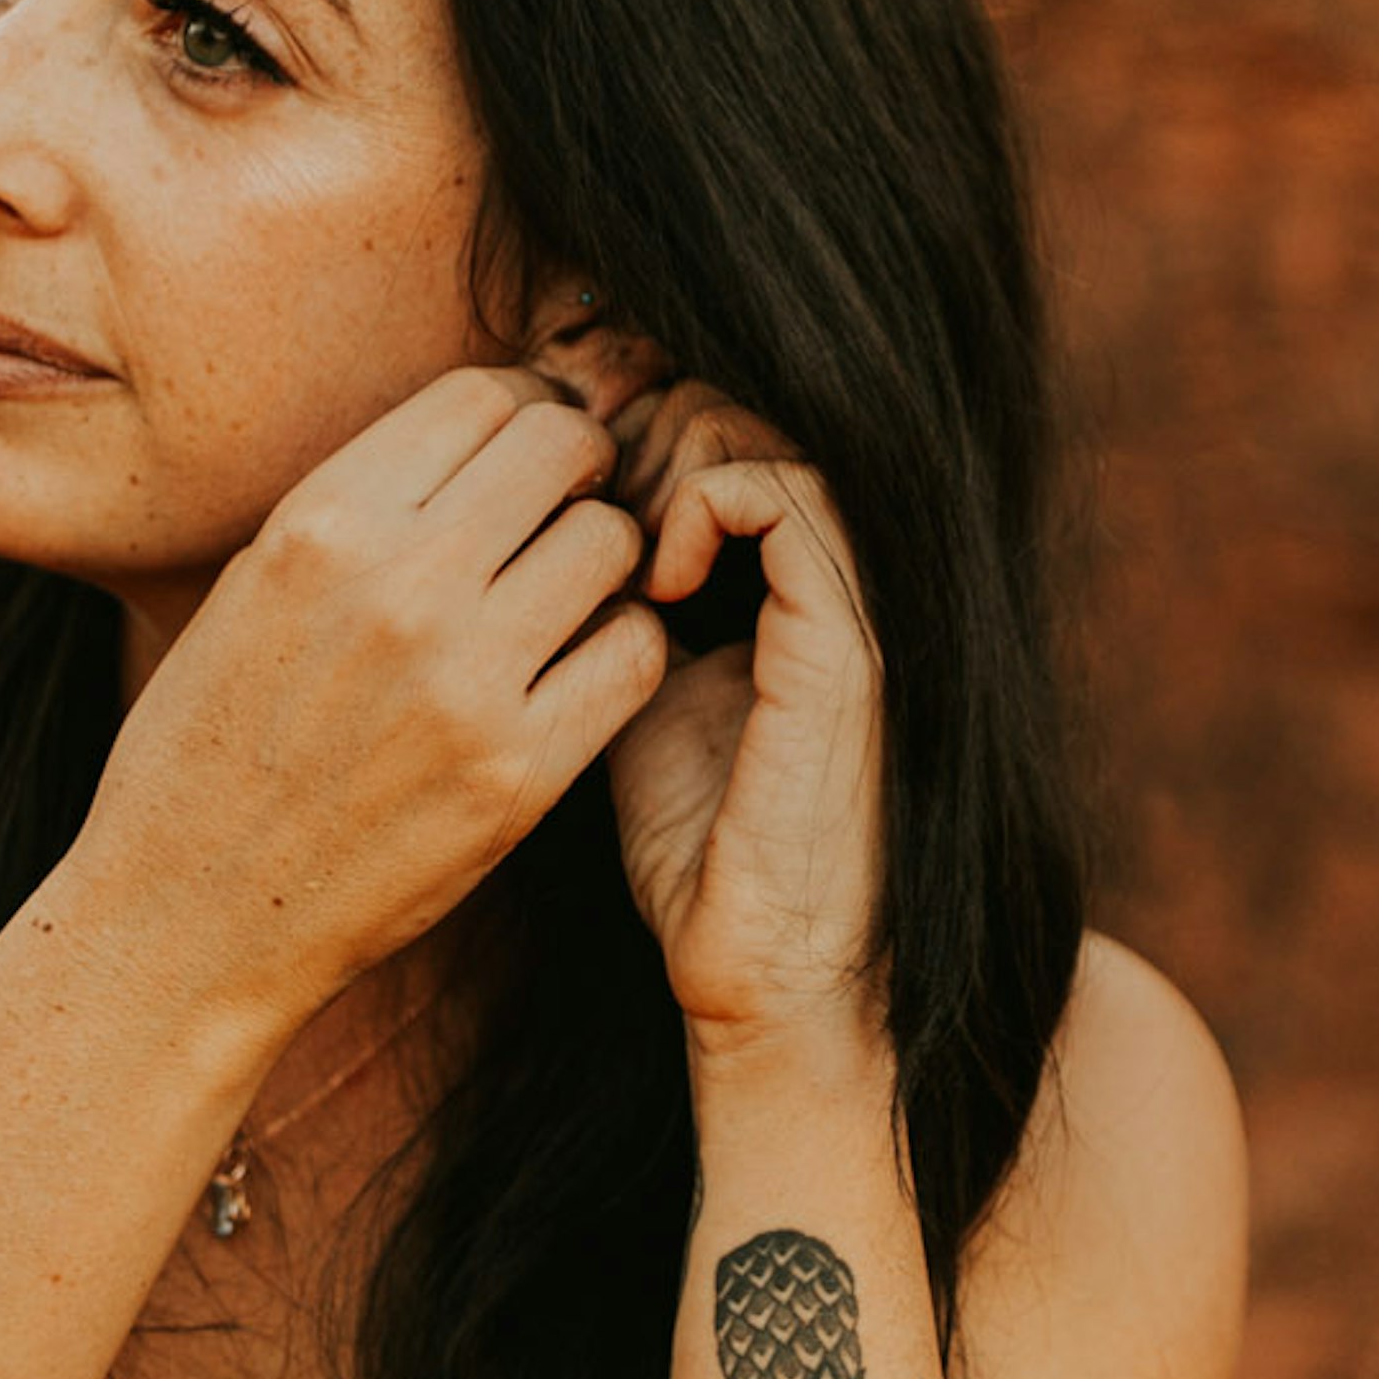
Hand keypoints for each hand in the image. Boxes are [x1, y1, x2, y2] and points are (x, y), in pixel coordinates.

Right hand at [84, 367, 667, 1040]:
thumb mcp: (253, 585)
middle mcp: (397, 584)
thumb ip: (365, 505)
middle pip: (566, 448)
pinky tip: (578, 671)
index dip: (524, 411)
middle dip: (580, 470)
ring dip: (605, 561)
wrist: (187, 919)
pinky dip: (623, 649)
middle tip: (563, 519)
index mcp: (320, 522)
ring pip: (614, 544)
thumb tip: (489, 430)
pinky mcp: (517, 776)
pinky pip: (634, 655)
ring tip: (563, 601)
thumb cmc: (211, 746)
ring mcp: (464, 681)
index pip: (485, 394)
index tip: (522, 457)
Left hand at [599, 384, 888, 1066]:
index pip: (710, 428)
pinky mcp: (851, 641)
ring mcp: (847, 604)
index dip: (624, 427)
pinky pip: (792, 494)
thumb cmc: (692, 858)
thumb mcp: (627, 704)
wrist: (767, 972)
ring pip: (763, 431)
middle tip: (575, 490)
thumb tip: (527, 531)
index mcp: (779, 586)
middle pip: (733, 405)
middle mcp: (824, 580)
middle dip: (636, 424)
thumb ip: (604, 616)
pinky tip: (659, 574)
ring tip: (612, 531)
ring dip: (669, 455)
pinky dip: (712, 502)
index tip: (551, 478)